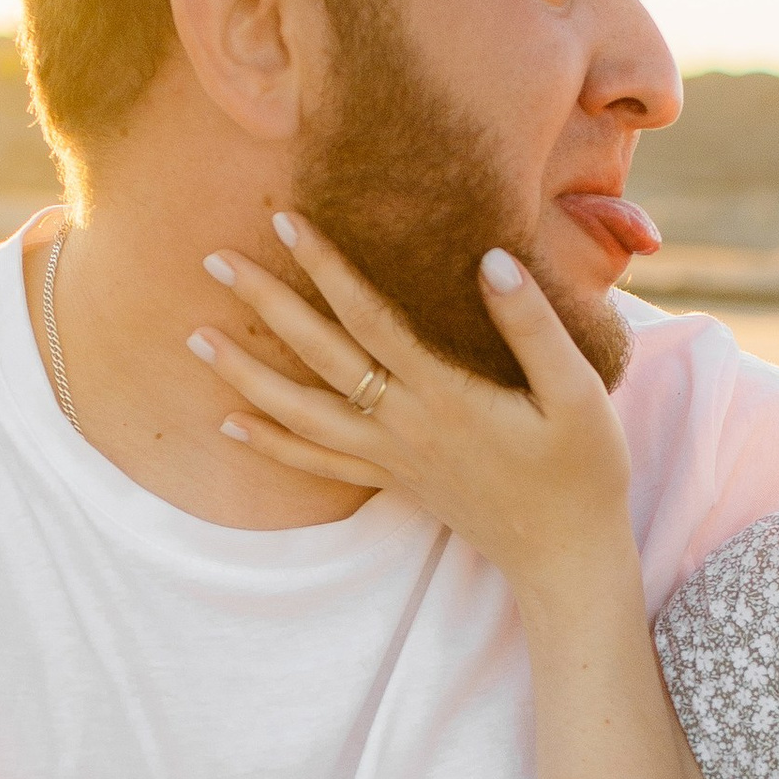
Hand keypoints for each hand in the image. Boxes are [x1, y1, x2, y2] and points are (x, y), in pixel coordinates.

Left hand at [188, 210, 636, 595]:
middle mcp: (405, 425)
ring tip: (196, 339)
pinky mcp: (393, 481)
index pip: (370, 318)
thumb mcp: (577, 393)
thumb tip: (491, 259)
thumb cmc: (582, 469)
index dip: (326, 268)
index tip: (287, 223)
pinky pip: (317, 463)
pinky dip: (270, 444)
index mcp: (446, 394)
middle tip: (214, 260)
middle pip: (318, 358)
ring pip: (301, 415)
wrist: (565, 555)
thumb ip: (532, 326)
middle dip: (264, 306)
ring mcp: (392, 458)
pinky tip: (230, 425)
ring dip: (245, 375)